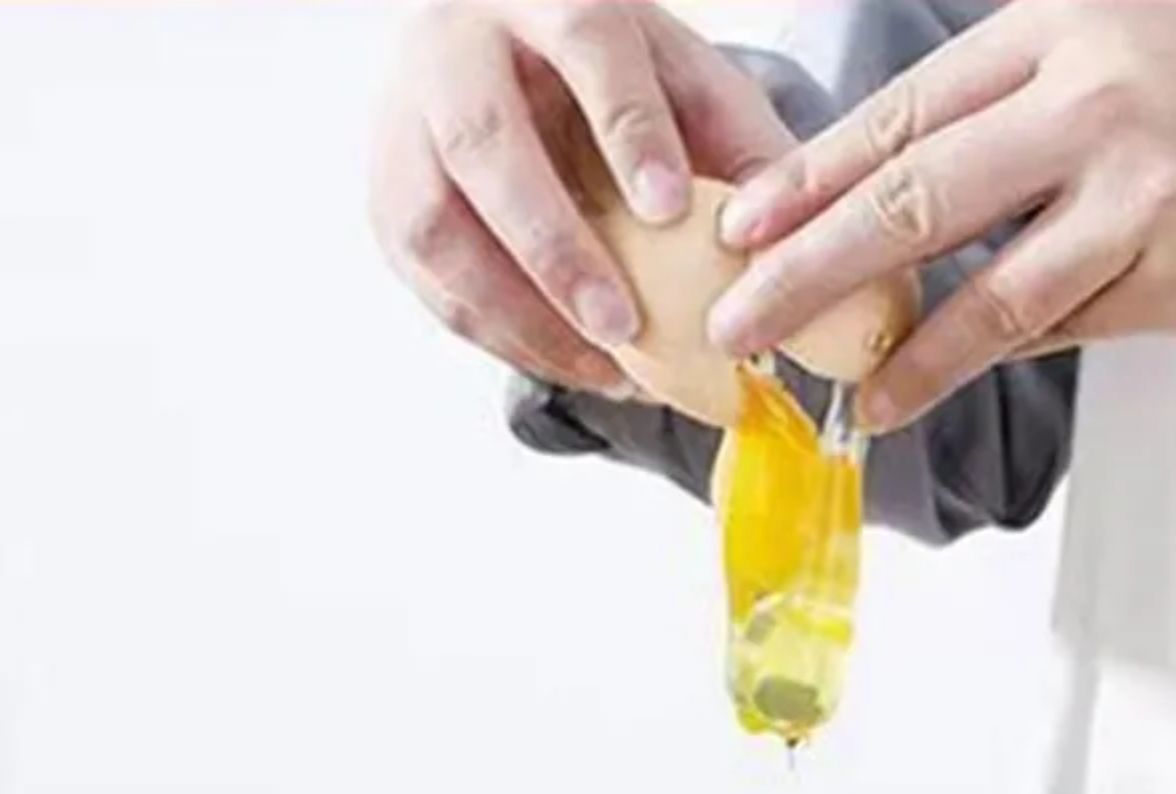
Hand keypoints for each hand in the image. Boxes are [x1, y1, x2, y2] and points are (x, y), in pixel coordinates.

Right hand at [370, 0, 791, 393]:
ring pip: (435, 224)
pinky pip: (429, 281)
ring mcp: (404, 125)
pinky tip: (572, 364)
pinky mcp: (386, 200)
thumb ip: (740, 145)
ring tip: (605, 366)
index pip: (584, 45)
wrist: (505, 54)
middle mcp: (454, 49)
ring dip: (519, 310)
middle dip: (554, 245)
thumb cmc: (611, 77)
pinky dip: (502, 335)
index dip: (627, 128)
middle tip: (623, 324)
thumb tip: (788, 243)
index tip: (671, 207)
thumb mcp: (685, 81)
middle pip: (486, 144)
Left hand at [709, 0, 1175, 430]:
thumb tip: (948, 173)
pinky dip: (983, 361)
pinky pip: (1063, 326)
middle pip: (913, 191)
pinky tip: (916, 391)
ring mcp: (1141, 184)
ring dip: (887, 343)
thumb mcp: (1158, 31)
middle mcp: (1093, 92)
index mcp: (1069, 22)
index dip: (813, 171)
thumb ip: (1051, 89)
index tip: (741, 220)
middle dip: (805, 263)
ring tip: (825, 387)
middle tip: (733, 317)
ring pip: (980, 280)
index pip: (910, 107)